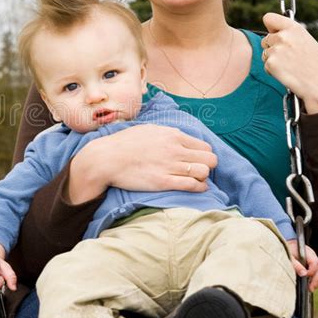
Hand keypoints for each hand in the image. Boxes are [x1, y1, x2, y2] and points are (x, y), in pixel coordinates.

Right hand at [68, 123, 217, 203]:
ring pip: (204, 172)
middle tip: (199, 171)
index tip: (198, 161)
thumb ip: (168, 133)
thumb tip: (180, 136)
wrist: (107, 158)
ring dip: (203, 177)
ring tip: (196, 179)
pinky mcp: (164, 182)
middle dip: (208, 166)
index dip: (205, 155)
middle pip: (210, 159)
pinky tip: (195, 187)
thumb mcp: (150, 129)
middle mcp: (175, 150)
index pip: (205, 147)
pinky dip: (199, 187)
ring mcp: (170, 166)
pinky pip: (192, 185)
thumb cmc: (125, 143)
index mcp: (173, 136)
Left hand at [262, 13, 317, 113]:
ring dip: (273, 60)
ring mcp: (275, 50)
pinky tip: (286, 73)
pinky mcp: (270, 64)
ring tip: (289, 66)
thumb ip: (289, 33)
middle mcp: (283, 37)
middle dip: (272, 47)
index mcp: (293, 28)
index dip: (270, 27)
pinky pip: (266, 65)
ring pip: (265, 53)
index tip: (273, 32)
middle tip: (287, 57)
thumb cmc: (315, 63)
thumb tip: (274, 31)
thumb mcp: (306, 40)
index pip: (269, 18)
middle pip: (265, 39)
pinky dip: (272, 71)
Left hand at [286, 239, 317, 291]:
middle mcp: (313, 257)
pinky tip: (311, 286)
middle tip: (310, 288)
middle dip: (317, 280)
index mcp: (308, 252)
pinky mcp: (312, 266)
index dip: (312, 271)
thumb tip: (304, 274)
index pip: (315, 263)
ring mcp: (314, 261)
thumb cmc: (287, 250)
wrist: (286, 245)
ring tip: (311, 289)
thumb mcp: (289, 256)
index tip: (305, 276)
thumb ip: (296, 265)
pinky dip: (316, 280)